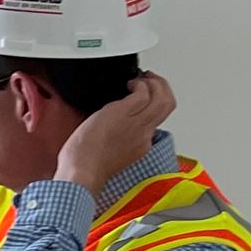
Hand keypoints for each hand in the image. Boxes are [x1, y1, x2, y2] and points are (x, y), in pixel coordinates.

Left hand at [55, 71, 176, 195]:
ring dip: (154, 83)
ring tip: (141, 79)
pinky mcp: (123, 113)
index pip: (157, 121)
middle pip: (167, 106)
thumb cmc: (86, 166)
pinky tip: (129, 83)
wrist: (82, 171)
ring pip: (162, 98)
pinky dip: (139, 83)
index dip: (153, 105)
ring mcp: (136, 123)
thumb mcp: (112, 155)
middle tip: (152, 80)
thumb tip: (112, 129)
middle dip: (163, 88)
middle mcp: (144, 134)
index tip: (145, 98)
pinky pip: (143, 93)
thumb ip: (119, 141)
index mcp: (141, 145)